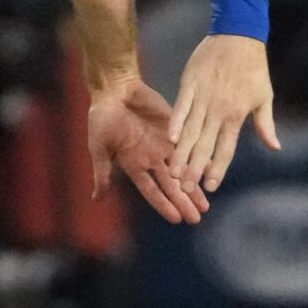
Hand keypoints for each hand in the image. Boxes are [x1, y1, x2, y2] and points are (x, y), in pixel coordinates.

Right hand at [87, 77, 207, 224]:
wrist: (115, 88)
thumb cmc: (102, 117)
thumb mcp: (99, 147)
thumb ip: (102, 172)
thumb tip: (95, 200)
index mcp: (134, 165)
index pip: (152, 190)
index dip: (164, 204)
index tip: (176, 220)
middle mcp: (152, 158)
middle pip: (171, 185)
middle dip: (184, 201)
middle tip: (197, 218)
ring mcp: (165, 144)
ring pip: (183, 169)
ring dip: (194, 185)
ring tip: (206, 203)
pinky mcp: (175, 128)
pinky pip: (190, 144)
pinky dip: (201, 156)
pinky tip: (212, 168)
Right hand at [169, 34, 279, 192]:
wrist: (239, 33)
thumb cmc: (254, 66)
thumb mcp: (265, 96)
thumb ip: (265, 124)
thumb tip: (275, 147)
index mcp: (236, 115)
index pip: (226, 148)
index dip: (218, 168)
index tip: (210, 186)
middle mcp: (218, 110)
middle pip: (204, 145)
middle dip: (195, 168)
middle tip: (185, 188)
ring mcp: (203, 97)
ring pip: (190, 131)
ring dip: (181, 153)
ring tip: (173, 171)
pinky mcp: (190, 84)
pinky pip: (181, 107)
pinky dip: (175, 123)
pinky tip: (169, 139)